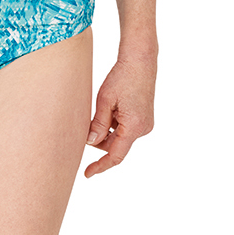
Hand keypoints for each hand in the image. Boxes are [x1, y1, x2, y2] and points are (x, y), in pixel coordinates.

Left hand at [84, 54, 155, 176]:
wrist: (140, 61)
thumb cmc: (122, 77)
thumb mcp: (105, 101)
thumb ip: (98, 125)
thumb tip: (90, 143)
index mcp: (134, 126)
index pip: (115, 155)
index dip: (101, 166)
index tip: (88, 173)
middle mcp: (143, 129)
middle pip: (115, 145)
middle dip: (100, 139)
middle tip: (88, 122)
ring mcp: (145, 124)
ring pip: (119, 137)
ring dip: (107, 130)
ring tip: (103, 108)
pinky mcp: (144, 119)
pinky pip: (125, 129)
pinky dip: (114, 124)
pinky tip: (111, 107)